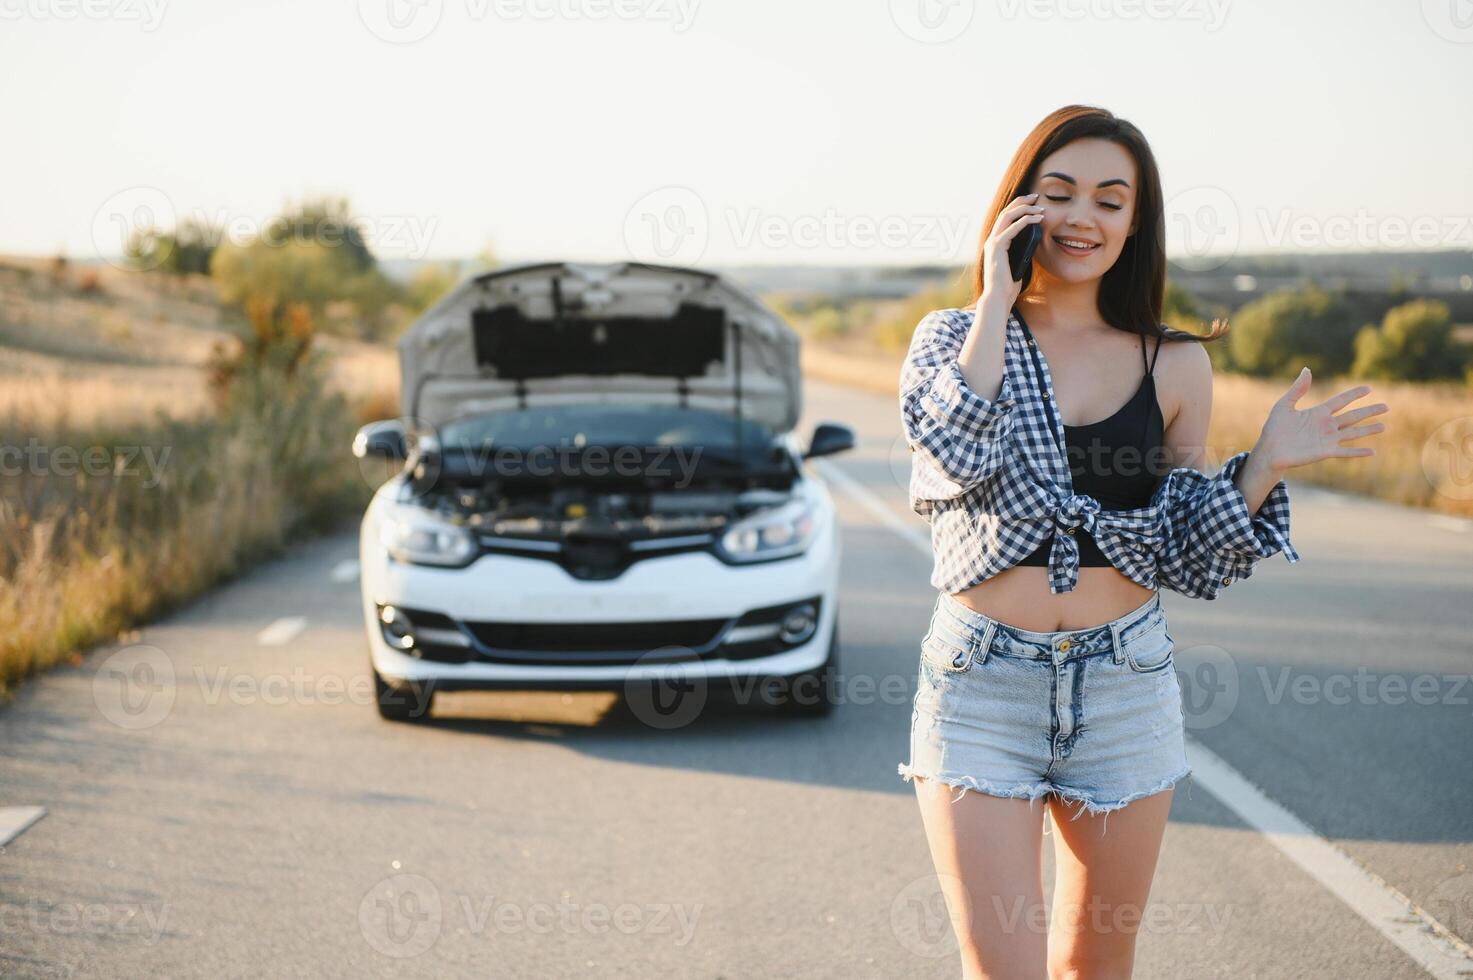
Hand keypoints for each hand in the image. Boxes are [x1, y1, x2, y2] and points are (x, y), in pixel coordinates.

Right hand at [977, 192, 1044, 311]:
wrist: (998, 297)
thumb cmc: (1008, 285)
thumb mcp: (1018, 263)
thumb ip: (1021, 251)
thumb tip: (1034, 240)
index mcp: (995, 243)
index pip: (1005, 218)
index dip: (1018, 207)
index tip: (1032, 203)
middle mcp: (991, 240)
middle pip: (1005, 212)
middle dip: (1021, 201)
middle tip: (1036, 196)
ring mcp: (992, 242)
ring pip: (1008, 216)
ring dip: (1025, 208)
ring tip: (1040, 207)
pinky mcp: (997, 247)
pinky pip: (1012, 228)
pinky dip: (1025, 221)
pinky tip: (1037, 218)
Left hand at [1254, 366, 1389, 472]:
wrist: (1269, 450)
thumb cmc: (1274, 429)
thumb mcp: (1284, 405)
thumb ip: (1297, 389)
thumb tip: (1307, 369)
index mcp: (1317, 413)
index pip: (1341, 401)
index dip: (1354, 394)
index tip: (1368, 388)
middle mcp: (1326, 425)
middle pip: (1353, 416)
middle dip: (1369, 411)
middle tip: (1386, 407)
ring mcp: (1327, 439)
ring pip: (1353, 433)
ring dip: (1368, 430)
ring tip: (1384, 426)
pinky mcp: (1325, 452)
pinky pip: (1345, 452)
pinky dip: (1358, 452)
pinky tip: (1372, 452)